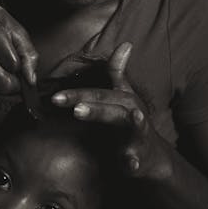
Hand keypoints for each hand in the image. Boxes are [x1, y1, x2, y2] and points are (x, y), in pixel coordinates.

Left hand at [51, 42, 171, 180]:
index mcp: (124, 100)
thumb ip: (118, 74)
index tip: (54, 96)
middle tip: (58, 100)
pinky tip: (129, 163)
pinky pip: (137, 159)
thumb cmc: (133, 125)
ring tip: (81, 112)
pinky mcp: (141, 157)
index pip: (98, 93)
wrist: (153, 157)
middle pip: (108, 103)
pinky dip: (133, 161)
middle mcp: (132, 112)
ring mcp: (137, 135)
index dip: (76, 92)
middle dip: (85, 99)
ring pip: (124, 122)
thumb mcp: (125, 98)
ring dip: (104, 115)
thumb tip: (124, 45)